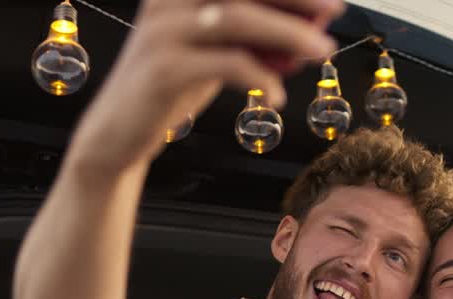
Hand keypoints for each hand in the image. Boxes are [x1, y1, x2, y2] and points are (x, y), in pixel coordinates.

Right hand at [67, 0, 343, 174]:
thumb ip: (254, 37)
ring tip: (322, 51)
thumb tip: (313, 30)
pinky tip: (277, 96)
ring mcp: (162, 31)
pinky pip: (226, 64)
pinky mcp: (163, 68)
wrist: (120, 131)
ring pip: (237, 17)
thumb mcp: (217, 52)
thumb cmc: (175, 85)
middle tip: (332, 13)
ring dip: (288, 33)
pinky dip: (260, 77)